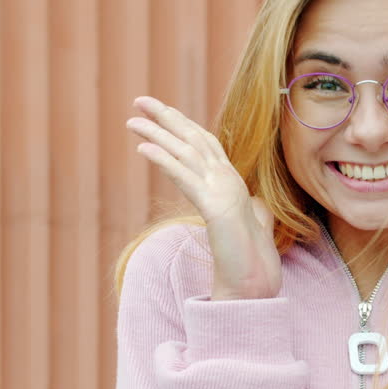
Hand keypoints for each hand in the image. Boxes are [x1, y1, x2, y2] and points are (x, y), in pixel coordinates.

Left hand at [127, 96, 281, 299]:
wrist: (253, 288)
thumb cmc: (249, 263)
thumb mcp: (249, 228)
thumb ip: (250, 211)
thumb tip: (254, 203)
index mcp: (234, 184)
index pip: (206, 144)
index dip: (183, 124)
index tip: (160, 111)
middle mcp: (230, 182)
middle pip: (195, 139)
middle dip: (167, 116)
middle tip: (140, 100)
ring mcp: (224, 193)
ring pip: (187, 153)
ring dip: (158, 133)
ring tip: (132, 120)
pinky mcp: (216, 209)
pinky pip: (184, 177)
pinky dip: (163, 159)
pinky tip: (142, 147)